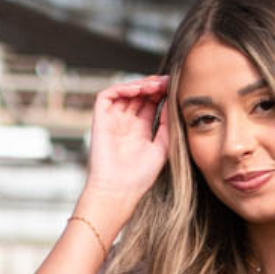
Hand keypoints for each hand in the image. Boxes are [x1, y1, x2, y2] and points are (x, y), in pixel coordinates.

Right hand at [84, 73, 170, 207]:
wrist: (119, 190)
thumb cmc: (140, 177)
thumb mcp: (162, 147)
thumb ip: (167, 124)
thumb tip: (171, 102)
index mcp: (140, 130)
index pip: (150, 103)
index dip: (160, 94)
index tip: (174, 88)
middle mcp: (125, 123)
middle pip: (138, 95)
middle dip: (152, 86)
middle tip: (167, 82)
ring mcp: (112, 120)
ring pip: (124, 92)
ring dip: (140, 85)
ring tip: (155, 85)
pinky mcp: (100, 119)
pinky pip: (108, 95)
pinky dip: (122, 88)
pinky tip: (138, 90)